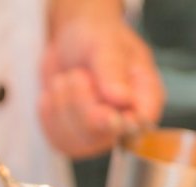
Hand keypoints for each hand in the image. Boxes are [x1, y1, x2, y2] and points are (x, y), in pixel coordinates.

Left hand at [40, 1, 164, 158]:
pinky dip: (50, 114)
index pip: (140, 125)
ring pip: (77, 140)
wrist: (71, 41)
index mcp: (145, 98)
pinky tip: (57, 94)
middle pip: (103, 135)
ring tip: (70, 79)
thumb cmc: (97, 37)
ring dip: (63, 104)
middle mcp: (126, 122)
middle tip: (78, 75)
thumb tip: (122, 99)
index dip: (120, 122)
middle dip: (81, 103)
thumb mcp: (105, 42)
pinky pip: (58, 140)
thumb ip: (113, 69)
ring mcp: (101, 135)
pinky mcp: (75, 139)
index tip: (106, 109)